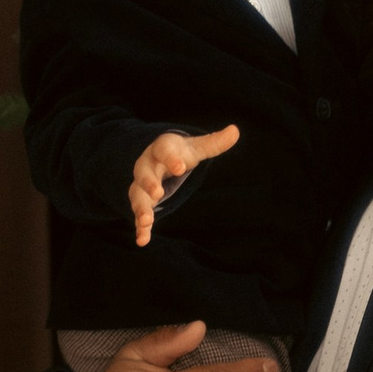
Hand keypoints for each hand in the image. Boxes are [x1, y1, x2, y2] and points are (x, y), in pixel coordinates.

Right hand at [129, 124, 239, 244]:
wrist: (157, 159)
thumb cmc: (179, 153)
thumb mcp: (195, 147)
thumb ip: (213, 143)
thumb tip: (235, 131)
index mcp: (161, 149)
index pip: (164, 150)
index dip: (171, 159)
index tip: (181, 168)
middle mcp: (147, 166)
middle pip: (143, 173)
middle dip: (149, 183)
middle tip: (158, 194)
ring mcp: (141, 185)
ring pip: (137, 195)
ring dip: (140, 208)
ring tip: (146, 221)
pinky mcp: (142, 202)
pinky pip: (138, 214)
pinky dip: (140, 228)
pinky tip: (143, 240)